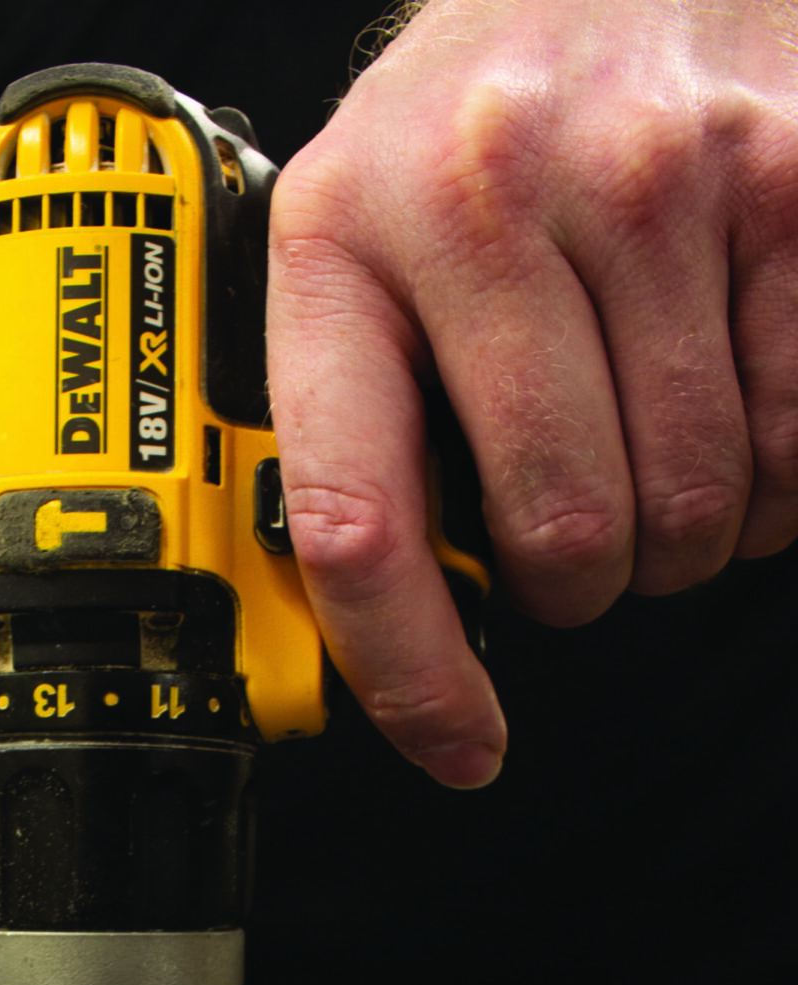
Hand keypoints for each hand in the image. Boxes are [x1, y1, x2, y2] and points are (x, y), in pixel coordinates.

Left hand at [268, 0, 797, 785]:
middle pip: (566, 536)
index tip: (458, 743)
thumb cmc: (484, 131)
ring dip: (685, 527)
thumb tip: (393, 623)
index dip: (410, 671)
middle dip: (586, 578)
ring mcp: (652, 177)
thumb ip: (365, 419)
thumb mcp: (368, 246)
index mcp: (341, 240)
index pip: (357, 519)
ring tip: (656, 437)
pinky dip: (778, 464)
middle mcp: (486, 194)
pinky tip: (734, 391)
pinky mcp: (789, 180)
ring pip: (696, 503)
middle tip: (581, 525)